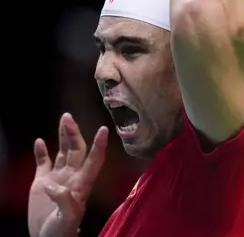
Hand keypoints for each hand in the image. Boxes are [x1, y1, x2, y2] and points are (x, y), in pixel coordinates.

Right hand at [28, 113, 107, 236]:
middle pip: (77, 150)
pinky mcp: (42, 183)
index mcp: (81, 184)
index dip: (99, 145)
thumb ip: (65, 202)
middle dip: (74, 133)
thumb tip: (53, 185)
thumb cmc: (61, 233)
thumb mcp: (66, 220)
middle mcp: (72, 177)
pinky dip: (42, 152)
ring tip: (64, 118)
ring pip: (63, 151)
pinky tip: (40, 141)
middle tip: (68, 117)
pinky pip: (43, 163)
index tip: (104, 129)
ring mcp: (58, 178)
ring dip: (64, 135)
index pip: (94, 160)